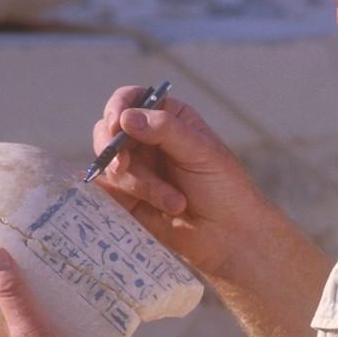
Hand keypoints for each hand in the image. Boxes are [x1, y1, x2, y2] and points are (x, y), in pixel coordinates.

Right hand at [93, 89, 265, 277]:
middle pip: (108, 131)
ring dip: (141, 184)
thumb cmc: (224, 189)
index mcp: (167, 119)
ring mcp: (136, 169)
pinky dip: (128, 199)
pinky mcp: (127, 199)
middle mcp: (146, 140)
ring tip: (175, 203)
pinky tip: (158, 209)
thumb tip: (127, 117)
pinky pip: (108, 192)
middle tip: (122, 165)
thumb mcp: (201, 152)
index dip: (118, 108)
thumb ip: (165, 131)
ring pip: (111, 165)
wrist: (229, 237)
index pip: (130, 100)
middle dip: (113, 148)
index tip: (117, 125)